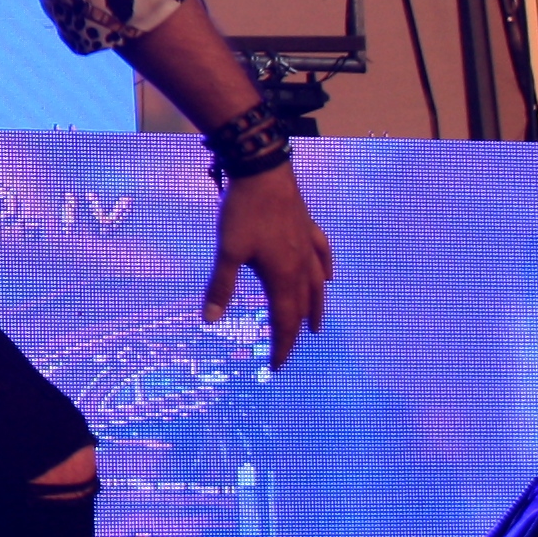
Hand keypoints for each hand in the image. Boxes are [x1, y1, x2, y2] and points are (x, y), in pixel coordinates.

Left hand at [200, 161, 331, 369]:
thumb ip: (220, 287)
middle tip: (287, 350)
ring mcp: (309, 246)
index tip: (275, 366)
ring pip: (317, 285)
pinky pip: (323, 257)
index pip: (285, 321)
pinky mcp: (308, 228)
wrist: (264, 170)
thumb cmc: (244, 212)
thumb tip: (209, 321)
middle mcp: (302, 265)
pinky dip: (325, 271)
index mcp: (283, 276)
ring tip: (315, 325)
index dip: (281, 346)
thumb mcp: (227, 252)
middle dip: (294, 332)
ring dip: (315, 308)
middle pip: (302, 307)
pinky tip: (328, 276)